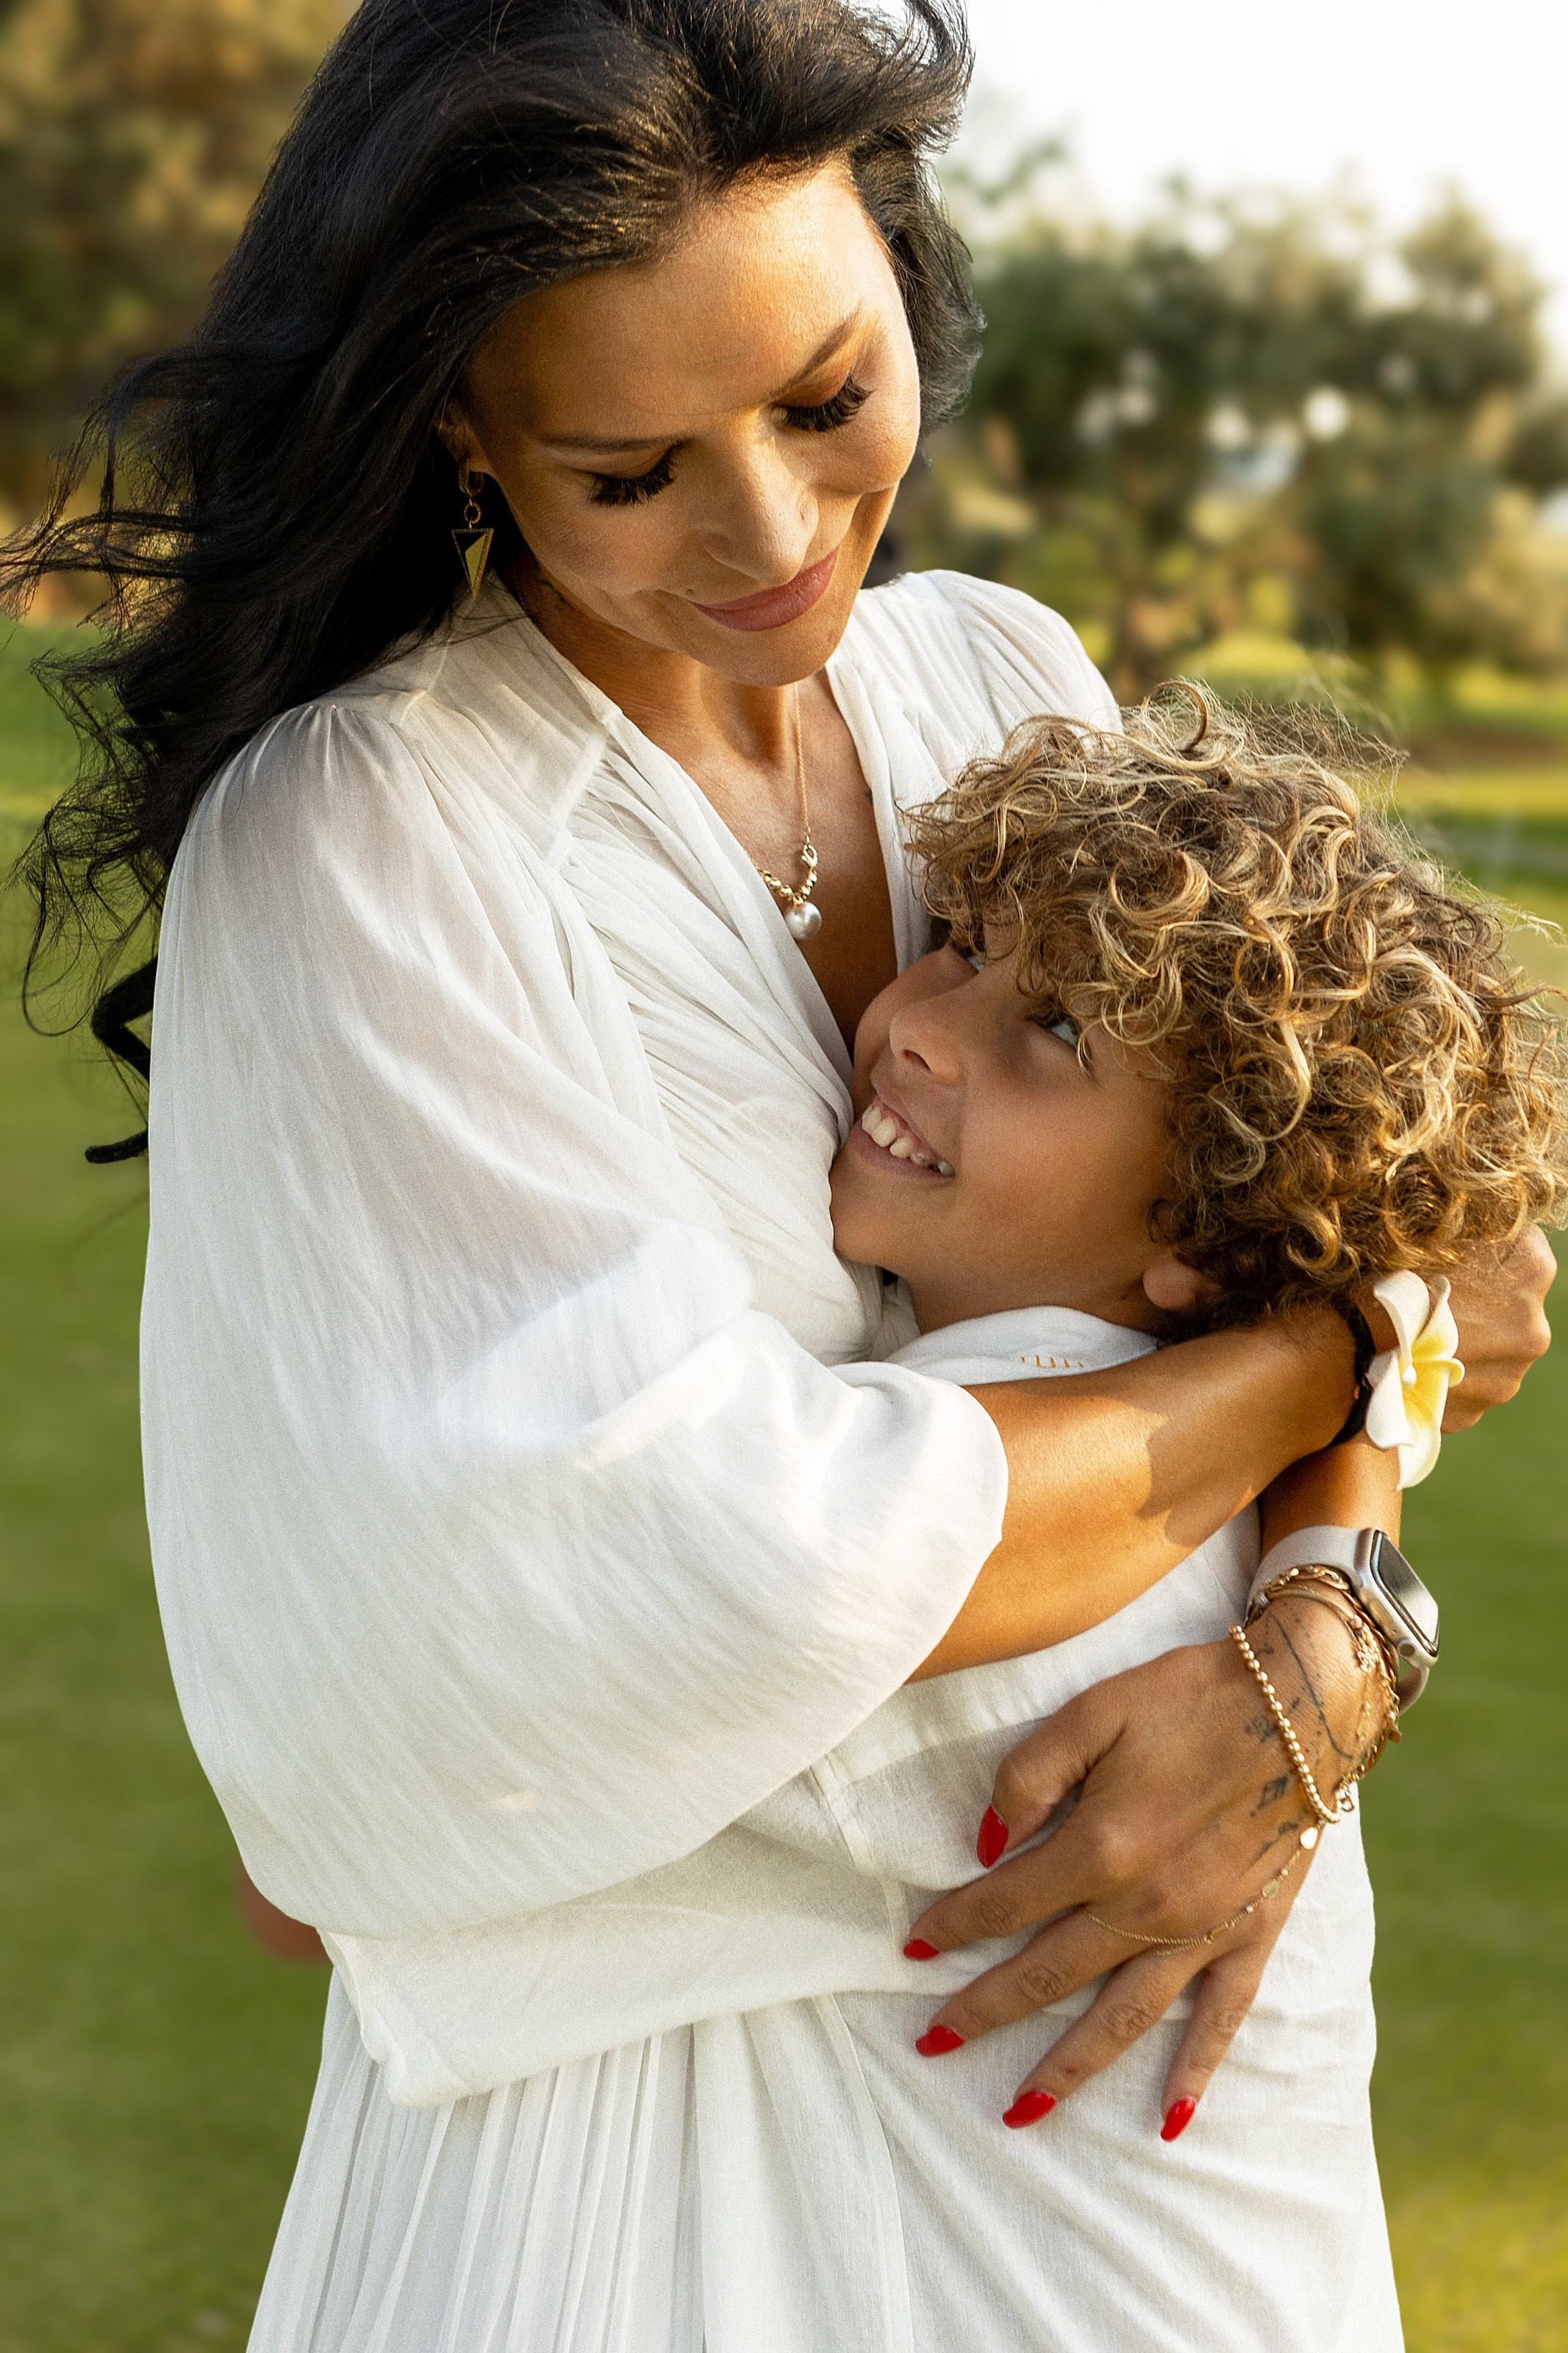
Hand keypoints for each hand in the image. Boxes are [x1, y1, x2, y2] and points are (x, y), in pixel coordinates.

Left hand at [903, 1595, 1379, 2136]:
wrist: (1302, 1701)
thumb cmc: (1189, 1697)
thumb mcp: (1094, 1711)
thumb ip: (1031, 1775)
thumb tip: (987, 1843)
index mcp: (1101, 1846)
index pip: (1005, 1903)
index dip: (954, 1924)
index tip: (913, 1945)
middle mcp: (1147, 1904)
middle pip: (1047, 1975)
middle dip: (984, 2011)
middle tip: (931, 2041)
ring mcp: (1203, 1929)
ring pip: (1122, 2018)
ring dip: (1068, 2069)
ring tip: (1021, 2112)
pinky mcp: (1253, 1935)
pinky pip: (1221, 2020)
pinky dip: (1195, 2073)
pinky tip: (1168, 2119)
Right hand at [1362, 1224, 1553, 1431]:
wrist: (1344, 1351)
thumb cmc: (1385, 1278)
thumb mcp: (1430, 1232)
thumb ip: (1465, 1229)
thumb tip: (1470, 1220)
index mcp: (1531, 1272)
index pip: (1524, 1246)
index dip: (1487, 1246)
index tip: (1454, 1250)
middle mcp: (1533, 1331)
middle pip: (1511, 1304)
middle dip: (1478, 1298)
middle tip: (1429, 1292)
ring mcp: (1506, 1379)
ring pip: (1490, 1349)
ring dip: (1463, 1339)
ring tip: (1415, 1331)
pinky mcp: (1474, 1411)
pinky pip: (1463, 1383)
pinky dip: (1441, 1370)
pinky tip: (1410, 1359)